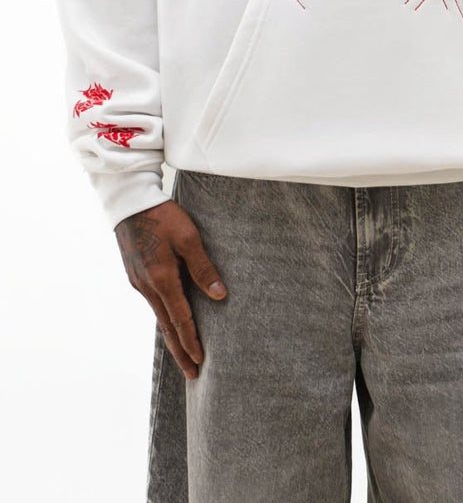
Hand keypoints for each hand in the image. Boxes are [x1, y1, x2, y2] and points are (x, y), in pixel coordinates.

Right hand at [115, 201, 226, 379]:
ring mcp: (139, 282)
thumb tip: (219, 295)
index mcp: (162, 279)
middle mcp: (147, 286)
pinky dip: (164, 318)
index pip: (180, 319)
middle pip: (167, 326)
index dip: (191, 342)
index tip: (201, 362)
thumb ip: (203, 267)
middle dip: (180, 351)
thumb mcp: (188, 238)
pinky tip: (171, 322)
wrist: (129, 201)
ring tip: (184, 354)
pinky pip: (153, 303)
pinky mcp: (136, 275)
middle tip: (193, 374)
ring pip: (159, 316)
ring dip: (172, 336)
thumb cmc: (162, 215)